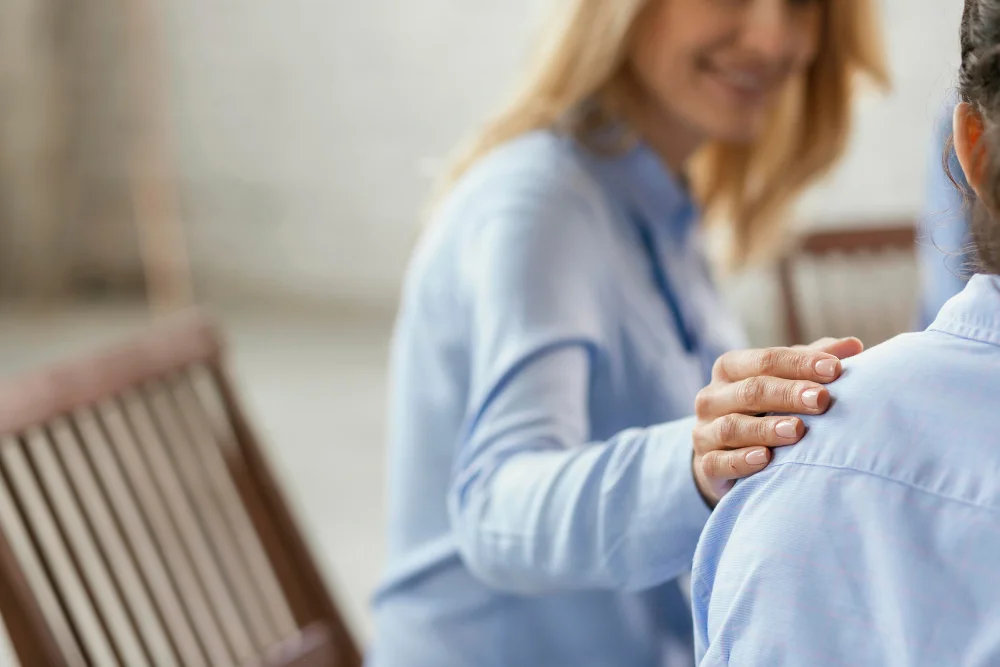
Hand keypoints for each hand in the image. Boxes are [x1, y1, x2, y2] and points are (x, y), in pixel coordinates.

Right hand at [692, 337, 863, 506]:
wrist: (724, 454)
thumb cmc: (762, 410)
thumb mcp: (784, 381)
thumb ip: (812, 363)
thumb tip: (853, 346)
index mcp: (731, 369)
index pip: (764, 360)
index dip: (799, 363)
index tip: (835, 369)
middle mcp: (712, 397)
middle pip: (749, 391)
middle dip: (787, 394)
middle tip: (821, 400)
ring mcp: (705, 432)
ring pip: (732, 427)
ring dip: (766, 428)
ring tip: (797, 431)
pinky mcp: (706, 464)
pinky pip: (718, 462)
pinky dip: (741, 461)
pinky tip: (765, 459)